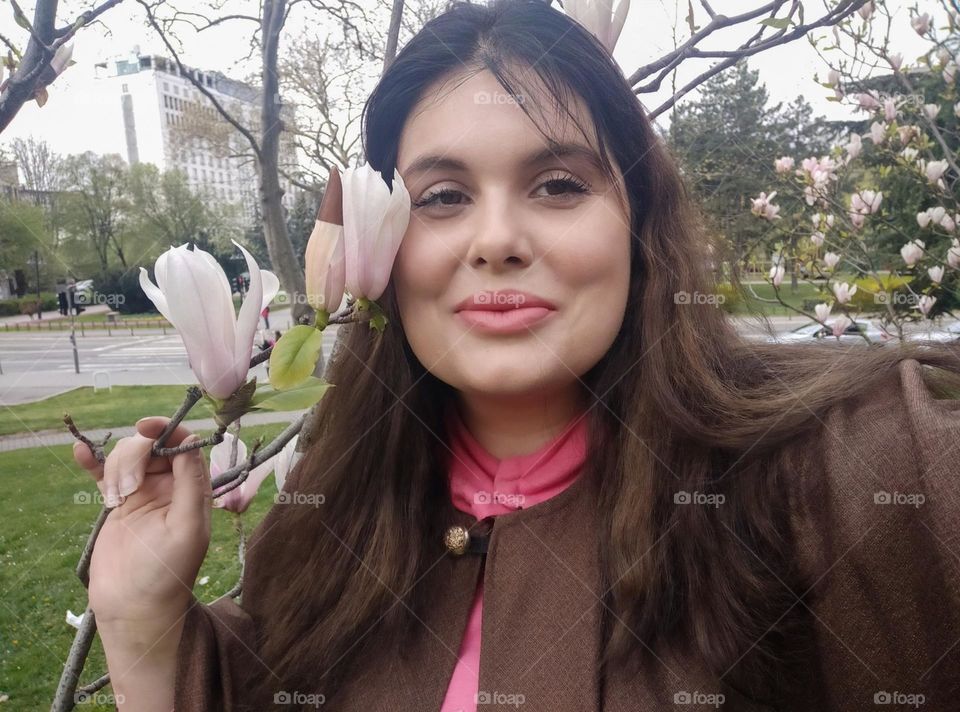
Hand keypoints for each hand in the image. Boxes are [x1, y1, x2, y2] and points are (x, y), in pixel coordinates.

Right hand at [72, 417, 211, 627]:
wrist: (134, 606)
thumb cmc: (167, 572)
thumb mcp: (187, 527)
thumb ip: (191, 483)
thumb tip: (190, 441)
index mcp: (193, 489)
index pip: (184, 446)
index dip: (167, 430)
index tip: (144, 427)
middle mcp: (170, 487)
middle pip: (152, 447)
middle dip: (136, 456)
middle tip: (127, 488)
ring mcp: (142, 494)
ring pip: (128, 458)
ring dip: (116, 469)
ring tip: (115, 500)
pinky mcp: (118, 504)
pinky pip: (105, 474)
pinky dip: (93, 462)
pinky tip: (80, 452)